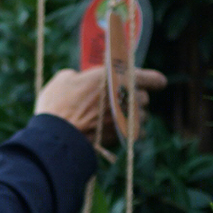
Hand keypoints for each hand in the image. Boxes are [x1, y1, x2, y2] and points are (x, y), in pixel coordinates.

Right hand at [36, 66, 167, 140]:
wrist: (57, 136)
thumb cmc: (57, 104)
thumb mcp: (64, 79)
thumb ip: (81, 76)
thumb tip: (82, 80)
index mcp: (114, 77)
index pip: (150, 78)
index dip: (154, 80)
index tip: (155, 83)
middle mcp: (125, 97)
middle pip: (142, 97)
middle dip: (133, 98)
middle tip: (118, 99)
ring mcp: (126, 117)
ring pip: (142, 115)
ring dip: (133, 115)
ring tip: (116, 117)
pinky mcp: (123, 135)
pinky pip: (137, 132)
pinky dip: (131, 132)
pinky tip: (120, 131)